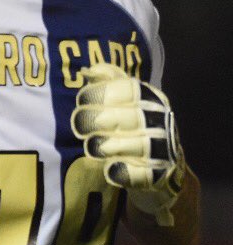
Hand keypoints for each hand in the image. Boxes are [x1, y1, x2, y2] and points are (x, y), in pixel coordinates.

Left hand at [72, 62, 184, 225]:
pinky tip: (109, 168)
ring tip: (92, 147)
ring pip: (134, 145)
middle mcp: (160, 121)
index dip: (99, 93)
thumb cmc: (132, 127)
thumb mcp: (125, 100)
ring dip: (105, 146)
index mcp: (151, 98)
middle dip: (95, 121)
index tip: (81, 100)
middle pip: (126, 116)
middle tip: (80, 127)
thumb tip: (89, 70)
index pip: (128, 88)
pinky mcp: (159, 175)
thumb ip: (109, 81)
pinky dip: (120, 171)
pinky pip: (138, 174)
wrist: (161, 167)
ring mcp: (163, 148)